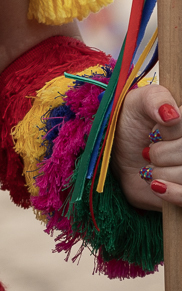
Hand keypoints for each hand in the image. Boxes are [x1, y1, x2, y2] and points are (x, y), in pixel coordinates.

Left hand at [114, 82, 181, 209]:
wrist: (118, 158)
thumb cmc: (130, 124)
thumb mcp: (136, 102)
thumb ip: (155, 98)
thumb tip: (172, 114)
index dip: (170, 131)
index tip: (154, 130)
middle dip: (161, 153)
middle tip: (148, 150)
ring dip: (160, 172)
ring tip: (150, 167)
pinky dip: (171, 192)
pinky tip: (156, 186)